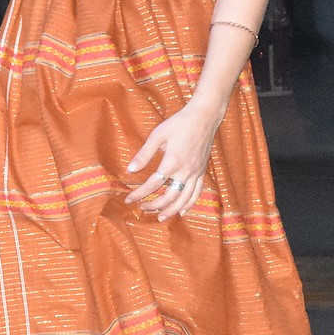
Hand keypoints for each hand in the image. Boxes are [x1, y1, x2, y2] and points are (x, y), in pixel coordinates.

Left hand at [124, 102, 220, 220]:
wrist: (205, 116)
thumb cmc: (180, 123)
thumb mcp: (158, 135)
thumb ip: (144, 154)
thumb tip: (130, 170)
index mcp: (172, 162)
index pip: (152, 185)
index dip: (139, 194)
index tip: (128, 199)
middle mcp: (185, 171)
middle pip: (168, 197)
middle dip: (153, 206)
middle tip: (142, 208)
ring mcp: (196, 173)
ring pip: (184, 199)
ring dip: (171, 210)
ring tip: (160, 217)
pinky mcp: (202, 172)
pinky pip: (197, 193)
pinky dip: (189, 205)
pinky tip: (182, 212)